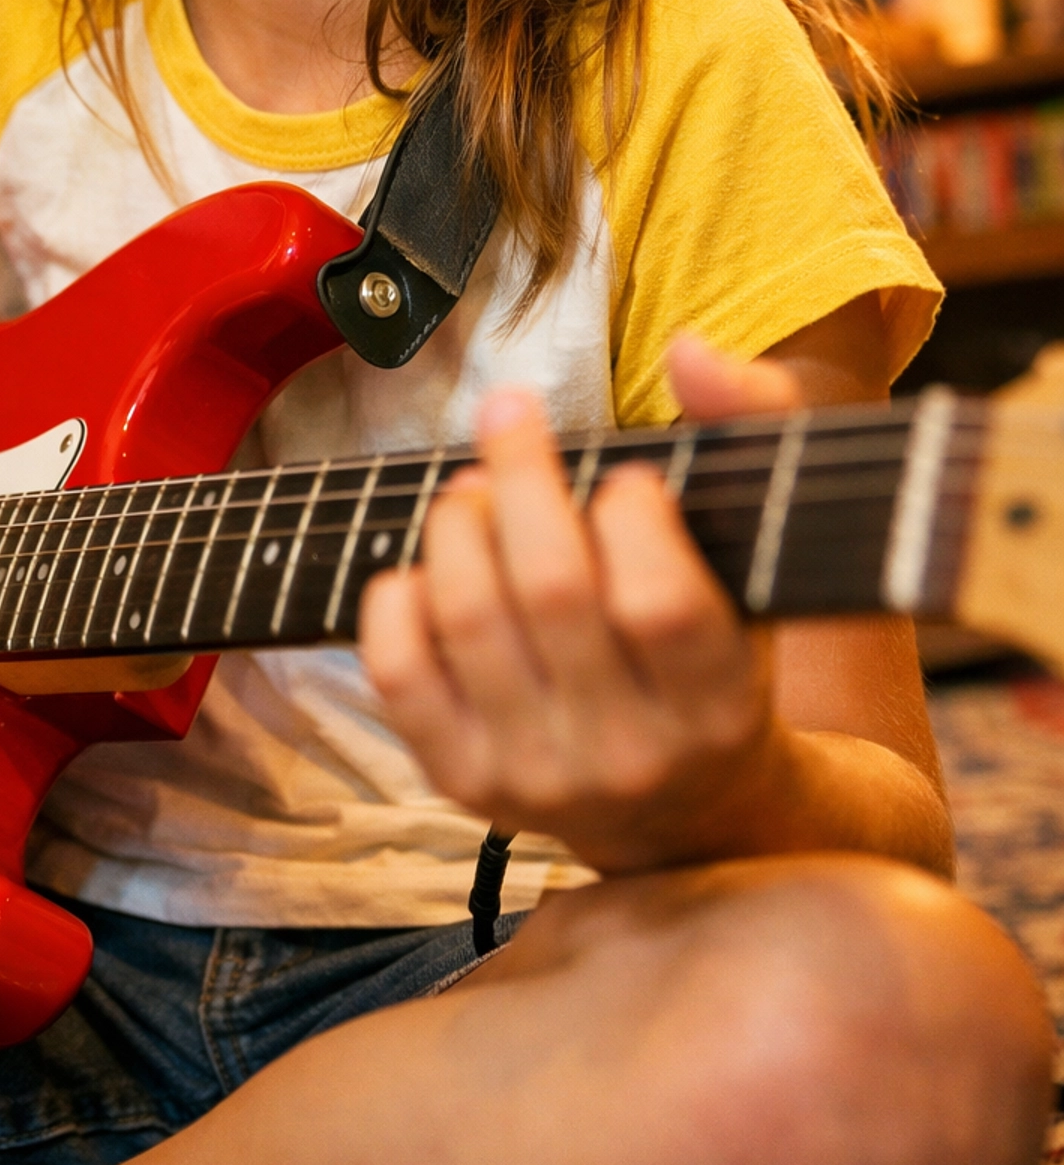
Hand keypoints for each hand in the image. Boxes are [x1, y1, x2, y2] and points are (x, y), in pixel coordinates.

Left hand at [360, 338, 806, 873]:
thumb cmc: (723, 648)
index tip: (627, 475)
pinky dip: (399, 596)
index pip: (658, 602)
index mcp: (715, 703)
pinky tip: (429, 562)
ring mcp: (537, 777)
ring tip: (474, 488)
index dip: (629, 512)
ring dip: (458, 522)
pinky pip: (399, 673)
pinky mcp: (464, 783)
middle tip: (510, 416)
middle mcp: (627, 754)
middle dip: (522, 474)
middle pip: (551, 590)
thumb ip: (752, 425)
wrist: (691, 811)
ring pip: (469, 618)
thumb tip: (690, 352)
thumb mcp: (765, 548)